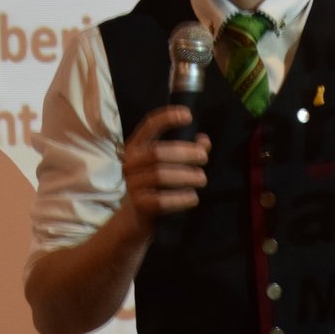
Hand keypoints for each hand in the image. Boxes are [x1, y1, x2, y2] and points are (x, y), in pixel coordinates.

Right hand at [120, 106, 210, 232]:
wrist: (137, 217)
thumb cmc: (157, 185)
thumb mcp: (169, 165)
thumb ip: (187, 150)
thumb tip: (204, 141)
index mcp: (138, 147)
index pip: (149, 126)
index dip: (167, 118)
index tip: (188, 115)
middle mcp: (130, 163)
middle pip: (157, 152)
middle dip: (185, 153)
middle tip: (204, 157)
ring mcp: (132, 184)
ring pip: (160, 175)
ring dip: (186, 176)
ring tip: (202, 179)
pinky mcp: (139, 205)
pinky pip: (161, 200)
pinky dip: (181, 198)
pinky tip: (193, 198)